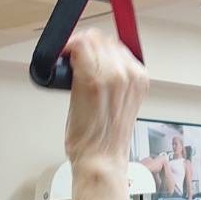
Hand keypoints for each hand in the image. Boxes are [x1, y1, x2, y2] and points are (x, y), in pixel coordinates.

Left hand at [62, 29, 148, 199]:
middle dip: (84, 44)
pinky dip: (65, 52)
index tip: (82, 52)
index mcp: (139, 78)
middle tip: (71, 57)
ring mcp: (111, 76)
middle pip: (102, 39)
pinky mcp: (91, 81)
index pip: (115, 44)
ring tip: (67, 63)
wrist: (100, 160)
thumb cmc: (106, 138)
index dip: (95, 45)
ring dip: (74, 48)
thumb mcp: (121, 103)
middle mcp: (129, 74)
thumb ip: (114, 79)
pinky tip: (60, 61)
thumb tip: (95, 61)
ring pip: (89, 41)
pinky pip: (77, 50)